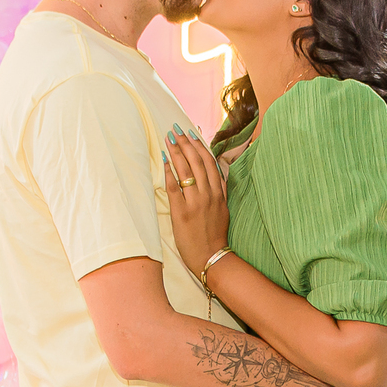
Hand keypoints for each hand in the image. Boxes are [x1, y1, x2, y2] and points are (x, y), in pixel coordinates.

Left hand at [164, 125, 229, 277]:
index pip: (210, 162)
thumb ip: (219, 190)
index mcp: (219, 193)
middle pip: (197, 161)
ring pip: (186, 170)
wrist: (211, 257)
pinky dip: (169, 172)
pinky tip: (163, 160)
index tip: (191, 133)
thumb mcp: (223, 210)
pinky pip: (174, 187)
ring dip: (176, 152)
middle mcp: (208, 194)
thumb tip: (216, 174)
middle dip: (185, 143)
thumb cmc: (215, 235)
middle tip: (176, 129)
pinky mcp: (182, 212)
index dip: (200, 145)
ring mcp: (196, 202)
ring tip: (168, 139)